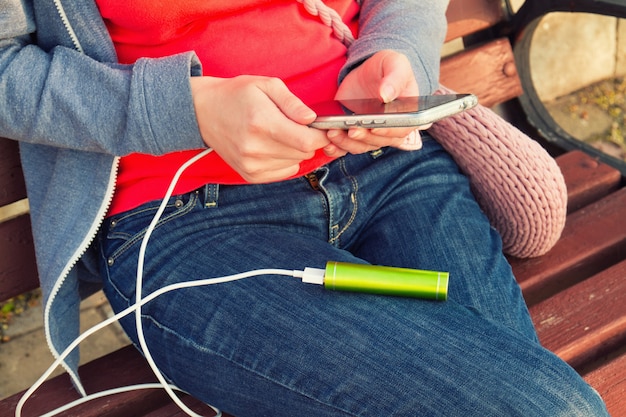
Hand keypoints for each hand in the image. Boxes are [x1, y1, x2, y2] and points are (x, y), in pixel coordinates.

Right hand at [190, 75, 335, 182]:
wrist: (204, 111)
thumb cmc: (238, 94)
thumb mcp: (267, 85)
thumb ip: (292, 102)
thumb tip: (312, 119)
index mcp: (262, 122)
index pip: (306, 142)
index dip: (321, 136)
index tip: (322, 128)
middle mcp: (255, 148)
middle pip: (303, 153)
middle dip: (308, 140)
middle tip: (297, 126)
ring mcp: (251, 164)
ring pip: (295, 163)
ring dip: (295, 150)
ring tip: (280, 134)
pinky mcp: (249, 174)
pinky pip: (283, 172)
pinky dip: (285, 161)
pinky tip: (273, 146)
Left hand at [323, 50, 426, 155]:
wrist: (367, 73)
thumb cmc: (386, 67)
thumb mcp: (395, 64)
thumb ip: (395, 78)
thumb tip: (387, 95)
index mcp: (407, 115)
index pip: (401, 129)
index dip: (388, 131)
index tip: (374, 126)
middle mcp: (391, 129)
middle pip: (379, 141)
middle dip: (363, 137)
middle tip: (351, 129)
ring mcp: (371, 134)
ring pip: (361, 146)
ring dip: (346, 143)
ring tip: (332, 133)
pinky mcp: (355, 135)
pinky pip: (347, 147)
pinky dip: (337, 149)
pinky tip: (327, 145)